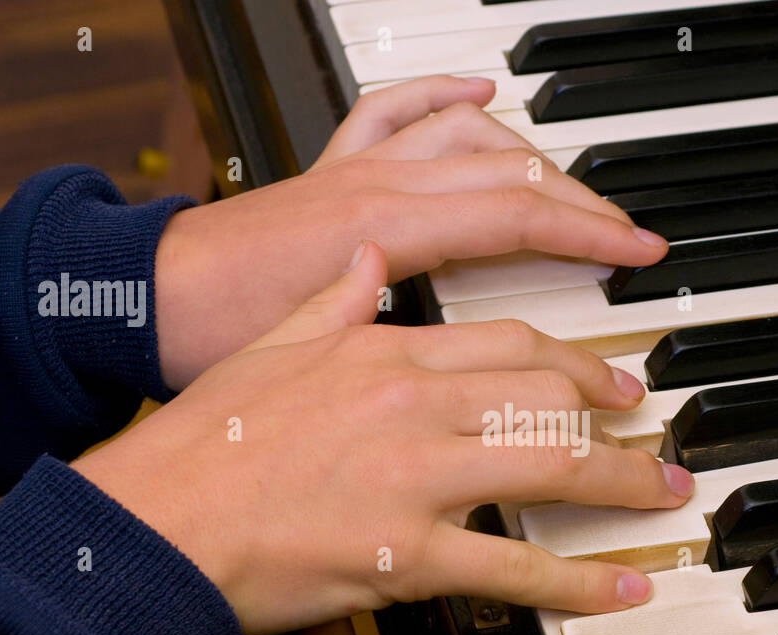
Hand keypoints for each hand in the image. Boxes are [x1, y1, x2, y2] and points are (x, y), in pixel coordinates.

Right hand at [77, 243, 692, 634]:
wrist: (152, 524)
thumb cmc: (199, 445)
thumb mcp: (266, 349)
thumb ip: (328, 302)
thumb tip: (363, 266)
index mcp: (382, 350)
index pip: (511, 343)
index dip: (576, 362)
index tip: (608, 379)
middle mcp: (412, 403)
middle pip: (550, 397)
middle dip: (619, 418)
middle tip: (654, 437)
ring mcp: (415, 478)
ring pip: (553, 465)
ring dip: (625, 482)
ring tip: (664, 494)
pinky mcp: (408, 554)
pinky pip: (517, 566)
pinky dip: (582, 580)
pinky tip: (625, 586)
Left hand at [153, 75, 667, 390]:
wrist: (135, 304)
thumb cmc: (214, 342)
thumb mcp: (321, 372)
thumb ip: (408, 369)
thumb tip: (488, 398)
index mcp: (385, 231)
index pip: (516, 217)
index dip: (590, 235)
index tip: (642, 253)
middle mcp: (378, 186)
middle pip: (509, 174)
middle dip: (582, 205)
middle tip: (630, 239)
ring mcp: (355, 169)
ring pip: (469, 137)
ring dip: (533, 158)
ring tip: (576, 192)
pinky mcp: (333, 170)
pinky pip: (395, 108)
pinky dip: (441, 96)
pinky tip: (480, 94)